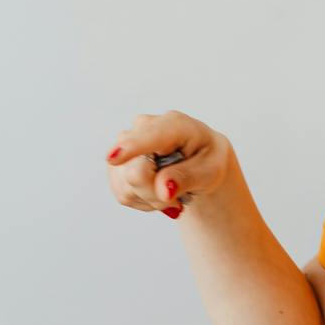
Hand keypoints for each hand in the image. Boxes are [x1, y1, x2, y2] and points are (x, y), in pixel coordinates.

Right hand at [104, 111, 230, 218]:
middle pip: (135, 174)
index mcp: (174, 124)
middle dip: (155, 194)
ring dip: (151, 198)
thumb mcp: (210, 172)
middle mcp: (144, 128)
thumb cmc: (206, 161)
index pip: (149, 137)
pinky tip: (156, 188)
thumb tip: (163, 189)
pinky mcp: (116, 163)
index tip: (114, 158)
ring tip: (170, 189)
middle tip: (177, 197)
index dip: (131, 148)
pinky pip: (124, 194)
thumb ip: (187, 178)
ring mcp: (126, 144)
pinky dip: (143, 199)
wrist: (199, 162)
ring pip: (127, 188)